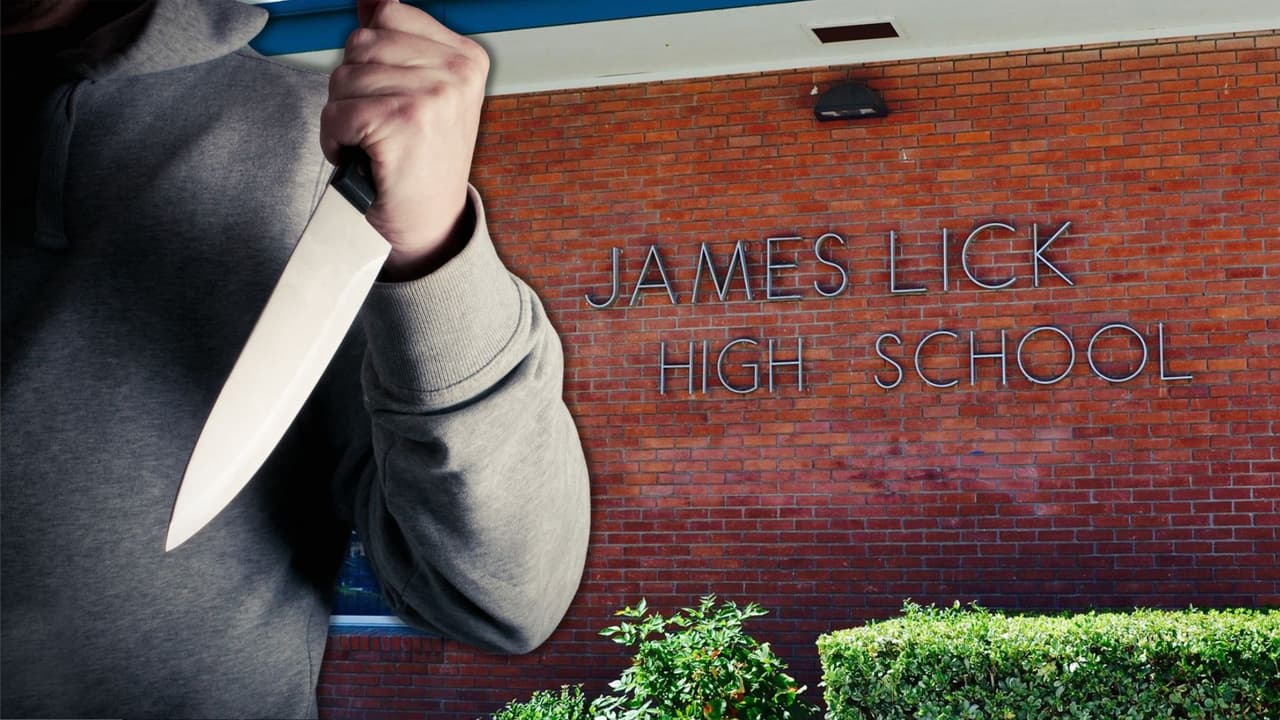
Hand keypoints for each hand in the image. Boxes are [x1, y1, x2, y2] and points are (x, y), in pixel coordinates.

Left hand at [321, 0, 488, 279]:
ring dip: (344, 115)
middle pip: (360, 43)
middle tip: (379, 125)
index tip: (387, 88)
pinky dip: (337, 140)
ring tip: (373, 143)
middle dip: (354, 86)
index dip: (371, 54)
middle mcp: (454, 72)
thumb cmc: (422, 164)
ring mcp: (430, 96)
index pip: (389, 13)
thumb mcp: (424, 94)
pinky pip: (337, 111)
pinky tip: (363, 157)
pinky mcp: (401, 122)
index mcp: (466, 57)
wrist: (430, 227)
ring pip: (344, 77)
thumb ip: (398, 44)